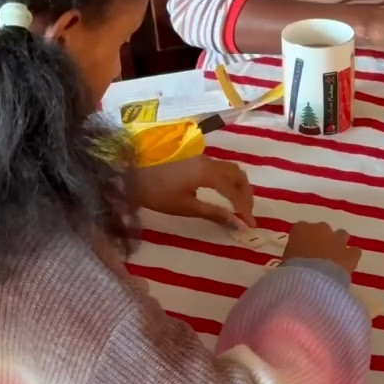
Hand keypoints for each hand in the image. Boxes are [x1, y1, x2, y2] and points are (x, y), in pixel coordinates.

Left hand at [131, 156, 253, 230]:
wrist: (132, 177)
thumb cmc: (158, 195)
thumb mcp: (186, 208)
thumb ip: (214, 213)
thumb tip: (236, 223)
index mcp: (207, 173)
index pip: (235, 191)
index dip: (245, 208)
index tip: (250, 224)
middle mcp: (209, 162)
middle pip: (238, 175)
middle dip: (247, 195)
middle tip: (247, 214)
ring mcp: (202, 158)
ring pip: (231, 169)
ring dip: (239, 186)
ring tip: (240, 205)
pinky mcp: (196, 160)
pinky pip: (221, 168)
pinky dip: (230, 181)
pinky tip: (226, 193)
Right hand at [283, 221, 359, 278]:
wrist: (311, 282)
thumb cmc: (291, 273)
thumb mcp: (284, 264)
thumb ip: (290, 259)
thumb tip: (293, 266)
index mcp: (300, 229)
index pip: (300, 228)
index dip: (302, 240)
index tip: (300, 251)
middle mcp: (320, 229)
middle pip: (322, 230)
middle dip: (321, 240)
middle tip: (317, 256)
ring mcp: (338, 240)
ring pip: (341, 235)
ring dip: (338, 244)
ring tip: (334, 259)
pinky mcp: (351, 253)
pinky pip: (354, 251)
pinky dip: (351, 257)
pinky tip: (347, 265)